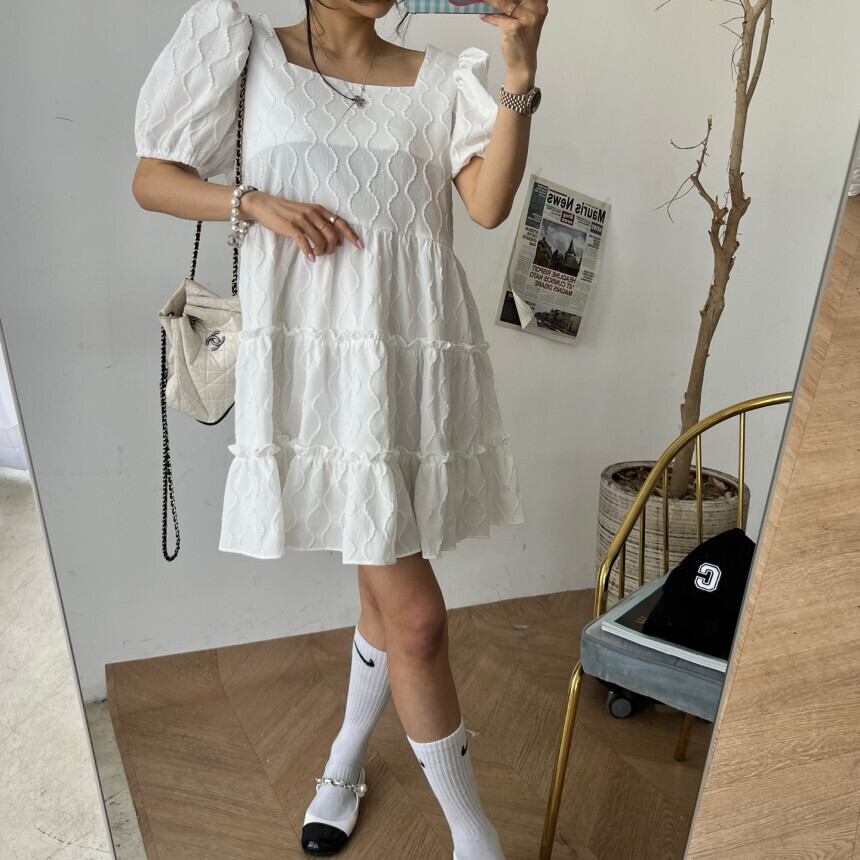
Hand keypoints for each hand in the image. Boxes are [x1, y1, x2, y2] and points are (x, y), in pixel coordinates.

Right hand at [240, 191, 363, 259]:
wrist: (263, 205)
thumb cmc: (286, 212)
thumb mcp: (306, 213)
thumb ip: (321, 224)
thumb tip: (338, 241)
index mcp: (319, 209)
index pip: (341, 223)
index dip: (352, 235)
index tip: (360, 246)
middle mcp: (313, 213)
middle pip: (333, 235)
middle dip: (333, 248)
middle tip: (326, 253)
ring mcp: (302, 219)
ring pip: (320, 240)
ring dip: (320, 252)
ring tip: (315, 255)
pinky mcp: (291, 227)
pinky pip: (305, 242)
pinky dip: (309, 252)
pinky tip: (310, 258)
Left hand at [479, 0, 547, 83]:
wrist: (523, 63)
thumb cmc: (523, 43)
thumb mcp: (526, 20)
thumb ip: (519, 6)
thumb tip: (500, 0)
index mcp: (540, 7)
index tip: (502, 0)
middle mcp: (535, 11)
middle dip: (499, 0)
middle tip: (490, 1)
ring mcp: (525, 19)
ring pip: (504, 4)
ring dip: (491, 3)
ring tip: (484, 3)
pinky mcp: (514, 27)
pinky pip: (497, 18)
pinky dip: (489, 17)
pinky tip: (484, 16)